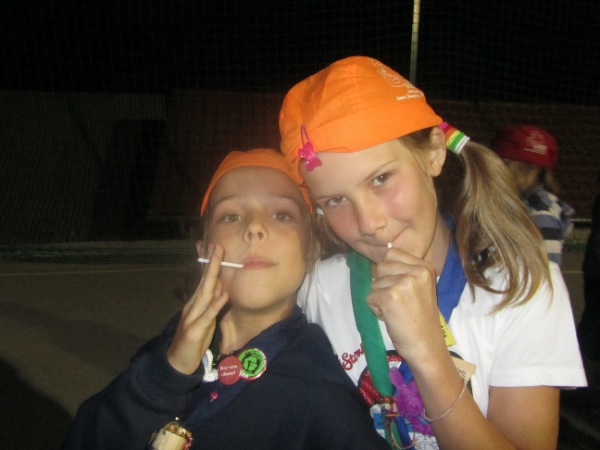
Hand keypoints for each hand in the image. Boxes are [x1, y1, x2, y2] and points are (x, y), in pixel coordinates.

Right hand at [167, 244, 228, 374]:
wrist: (177, 363)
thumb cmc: (194, 341)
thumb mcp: (205, 320)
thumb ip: (211, 304)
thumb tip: (220, 287)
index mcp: (195, 304)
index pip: (203, 280)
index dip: (210, 264)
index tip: (216, 247)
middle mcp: (192, 307)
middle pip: (204, 282)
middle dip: (212, 263)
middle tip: (218, 246)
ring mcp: (192, 318)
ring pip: (204, 294)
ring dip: (212, 276)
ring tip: (219, 260)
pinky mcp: (195, 331)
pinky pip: (207, 316)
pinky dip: (215, 305)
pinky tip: (222, 295)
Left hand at [367, 247, 446, 365]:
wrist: (426, 346)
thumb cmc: (420, 319)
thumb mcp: (419, 287)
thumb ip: (404, 272)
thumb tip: (380, 260)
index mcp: (425, 267)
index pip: (391, 253)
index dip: (388, 272)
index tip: (400, 289)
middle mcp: (416, 271)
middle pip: (381, 266)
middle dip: (383, 284)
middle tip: (398, 302)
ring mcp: (404, 283)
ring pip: (374, 283)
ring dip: (379, 298)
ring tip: (396, 311)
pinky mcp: (390, 297)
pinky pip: (369, 297)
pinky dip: (375, 309)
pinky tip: (391, 317)